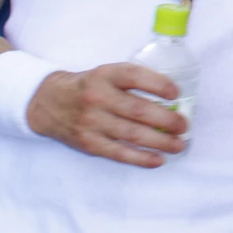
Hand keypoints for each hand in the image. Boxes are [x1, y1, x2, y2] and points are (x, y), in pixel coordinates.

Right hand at [25, 63, 187, 167]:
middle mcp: (97, 98)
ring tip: (179, 144)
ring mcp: (92, 122)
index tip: (177, 93)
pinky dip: (141, 158)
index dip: (159, 85)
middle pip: (138, 110)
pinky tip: (159, 159)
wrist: (48, 102)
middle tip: (184, 125)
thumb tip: (171, 99)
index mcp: (105, 75)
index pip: (135, 76)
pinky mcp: (89, 143)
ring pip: (132, 134)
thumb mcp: (106, 74)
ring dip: (161, 142)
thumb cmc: (89, 86)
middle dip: (167, 119)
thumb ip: (132, 82)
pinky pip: (119, 153)